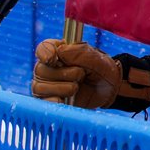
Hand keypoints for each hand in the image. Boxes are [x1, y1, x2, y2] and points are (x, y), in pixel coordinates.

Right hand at [32, 39, 149, 110]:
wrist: (110, 89)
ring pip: (40, 87)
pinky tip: (63, 101)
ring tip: (77, 88)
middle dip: (64, 74)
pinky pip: (42, 102)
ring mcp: (46, 84)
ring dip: (63, 88)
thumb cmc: (102, 69)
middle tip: (81, 75)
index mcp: (58, 52)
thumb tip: (59, 51)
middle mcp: (48, 67)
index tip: (54, 58)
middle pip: (41, 70)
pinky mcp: (49, 99)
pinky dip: (54, 101)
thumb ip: (79, 53)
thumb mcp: (96, 58)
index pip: (43, 48)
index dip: (45, 53)